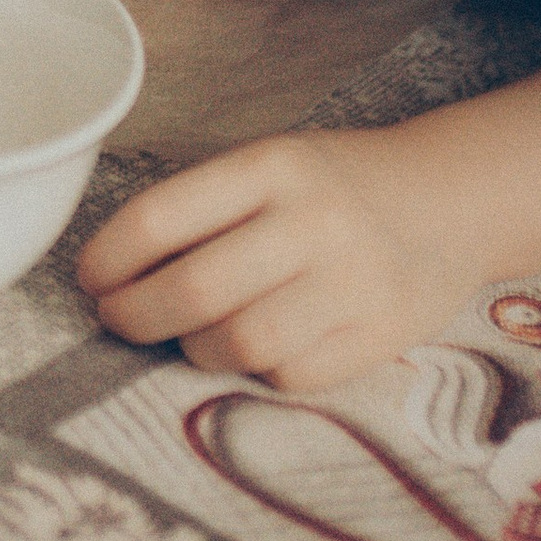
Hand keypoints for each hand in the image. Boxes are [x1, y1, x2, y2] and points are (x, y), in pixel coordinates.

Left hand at [79, 124, 480, 388]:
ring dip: (194, 348)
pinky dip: (257, 371)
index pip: (162, 216)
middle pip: (194, 288)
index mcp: (272, 165)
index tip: (90, 278)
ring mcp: (352, 281)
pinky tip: (256, 346)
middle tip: (117, 318)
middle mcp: (314, 220)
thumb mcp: (270, 167)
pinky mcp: (381, 336)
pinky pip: (290, 375)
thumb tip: (114, 274)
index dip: (109, 257)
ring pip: (238, 343)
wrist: (450, 202)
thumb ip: (204, 210)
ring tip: (189, 335)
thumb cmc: (333, 188)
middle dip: (134, 315)